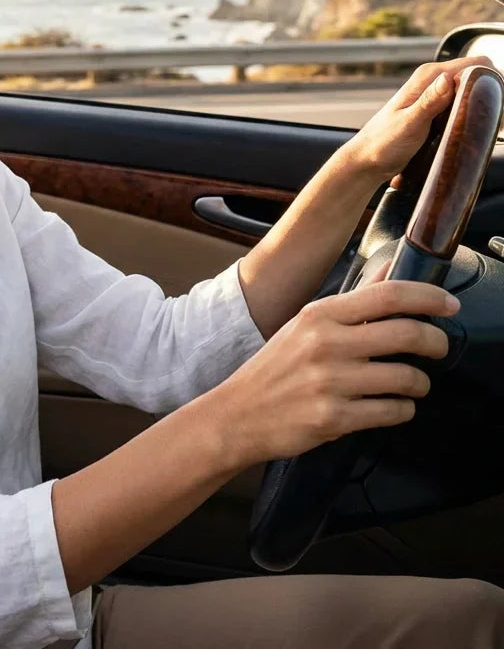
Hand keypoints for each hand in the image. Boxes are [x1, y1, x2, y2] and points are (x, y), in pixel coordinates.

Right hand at [212, 263, 458, 466]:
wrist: (239, 413)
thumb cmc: (276, 368)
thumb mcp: (306, 325)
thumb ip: (353, 301)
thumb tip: (391, 270)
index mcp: (319, 315)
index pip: (387, 295)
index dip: (427, 296)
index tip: (449, 304)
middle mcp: (326, 344)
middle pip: (408, 334)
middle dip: (436, 342)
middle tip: (438, 348)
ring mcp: (331, 383)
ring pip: (408, 378)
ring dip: (420, 383)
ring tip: (411, 384)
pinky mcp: (336, 418)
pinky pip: (394, 412)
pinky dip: (403, 410)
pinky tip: (392, 406)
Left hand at [341, 57, 493, 182]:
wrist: (366, 160)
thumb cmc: (383, 143)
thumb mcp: (409, 124)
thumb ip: (429, 102)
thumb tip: (448, 79)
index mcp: (427, 77)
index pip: (475, 64)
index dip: (491, 78)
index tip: (494, 102)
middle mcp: (433, 81)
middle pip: (477, 76)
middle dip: (489, 93)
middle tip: (490, 119)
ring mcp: (435, 95)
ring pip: (472, 90)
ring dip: (481, 104)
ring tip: (483, 126)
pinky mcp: (436, 109)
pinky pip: (462, 104)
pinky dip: (471, 112)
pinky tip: (472, 127)